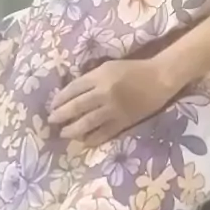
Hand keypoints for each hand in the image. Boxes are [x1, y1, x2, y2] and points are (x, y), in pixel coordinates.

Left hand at [48, 58, 171, 145]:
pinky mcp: (124, 121)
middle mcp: (104, 92)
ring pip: (88, 122)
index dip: (61, 98)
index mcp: (100, 76)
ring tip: (64, 133)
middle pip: (77, 106)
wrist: (158, 79)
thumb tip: (73, 92)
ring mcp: (114, 109)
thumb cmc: (133, 69)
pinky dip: (92, 138)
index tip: (52, 105)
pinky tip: (84, 141)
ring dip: (73, 129)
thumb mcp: (109, 67)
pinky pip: (104, 132)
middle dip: (62, 115)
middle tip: (51, 121)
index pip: (74, 88)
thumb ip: (92, 78)